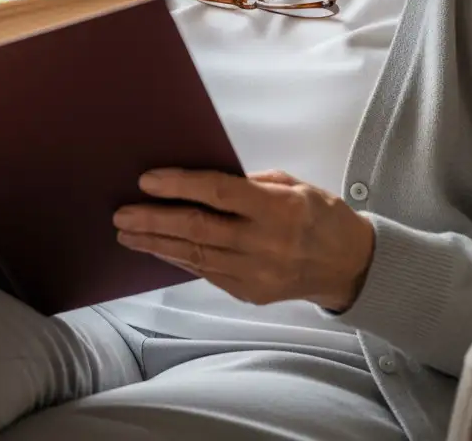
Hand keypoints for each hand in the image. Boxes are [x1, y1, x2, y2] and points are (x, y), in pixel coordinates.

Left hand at [113, 168, 374, 311]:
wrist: (349, 265)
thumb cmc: (318, 213)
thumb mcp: (291, 183)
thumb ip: (247, 182)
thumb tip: (198, 178)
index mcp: (277, 208)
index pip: (219, 193)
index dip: (179, 185)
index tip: (146, 180)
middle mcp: (265, 243)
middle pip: (198, 229)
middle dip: (154, 221)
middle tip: (121, 214)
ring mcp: (257, 273)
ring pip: (196, 256)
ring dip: (156, 243)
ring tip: (126, 233)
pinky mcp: (251, 293)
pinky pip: (206, 272)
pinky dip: (177, 258)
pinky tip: (156, 247)